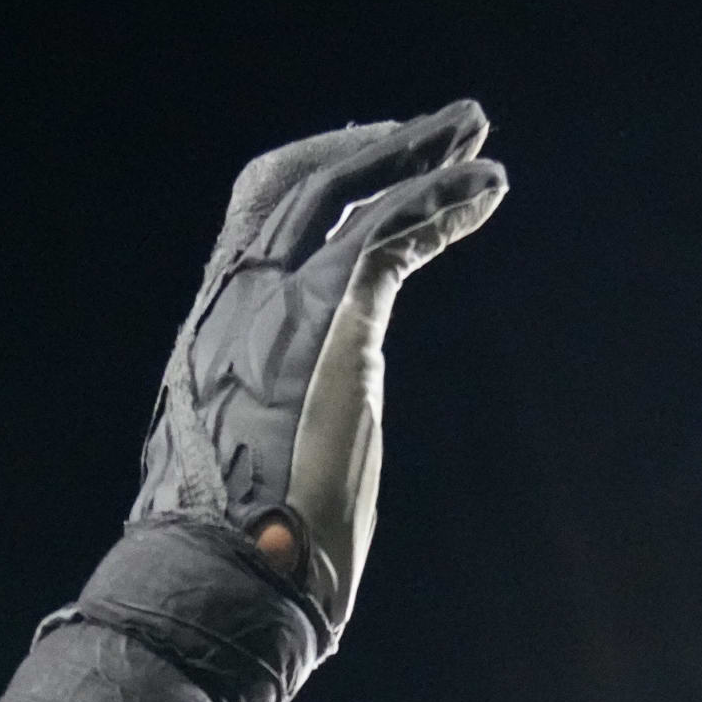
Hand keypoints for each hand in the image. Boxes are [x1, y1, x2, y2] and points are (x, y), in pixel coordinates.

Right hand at [132, 103, 506, 631]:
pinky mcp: (333, 313)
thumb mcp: (248, 472)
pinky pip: (391, 229)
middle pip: (304, 186)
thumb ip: (270, 432)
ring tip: (477, 132)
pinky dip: (443, 200)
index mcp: (214, 333)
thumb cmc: (243, 555)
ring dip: (420, 153)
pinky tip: (486, 188)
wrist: (230, 573)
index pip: (258, 222)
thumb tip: (292, 458)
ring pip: (349, 189)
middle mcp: (236, 299)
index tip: (370, 168)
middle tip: (442, 128)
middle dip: (376, 147)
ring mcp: (278, 299)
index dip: (314, 182)